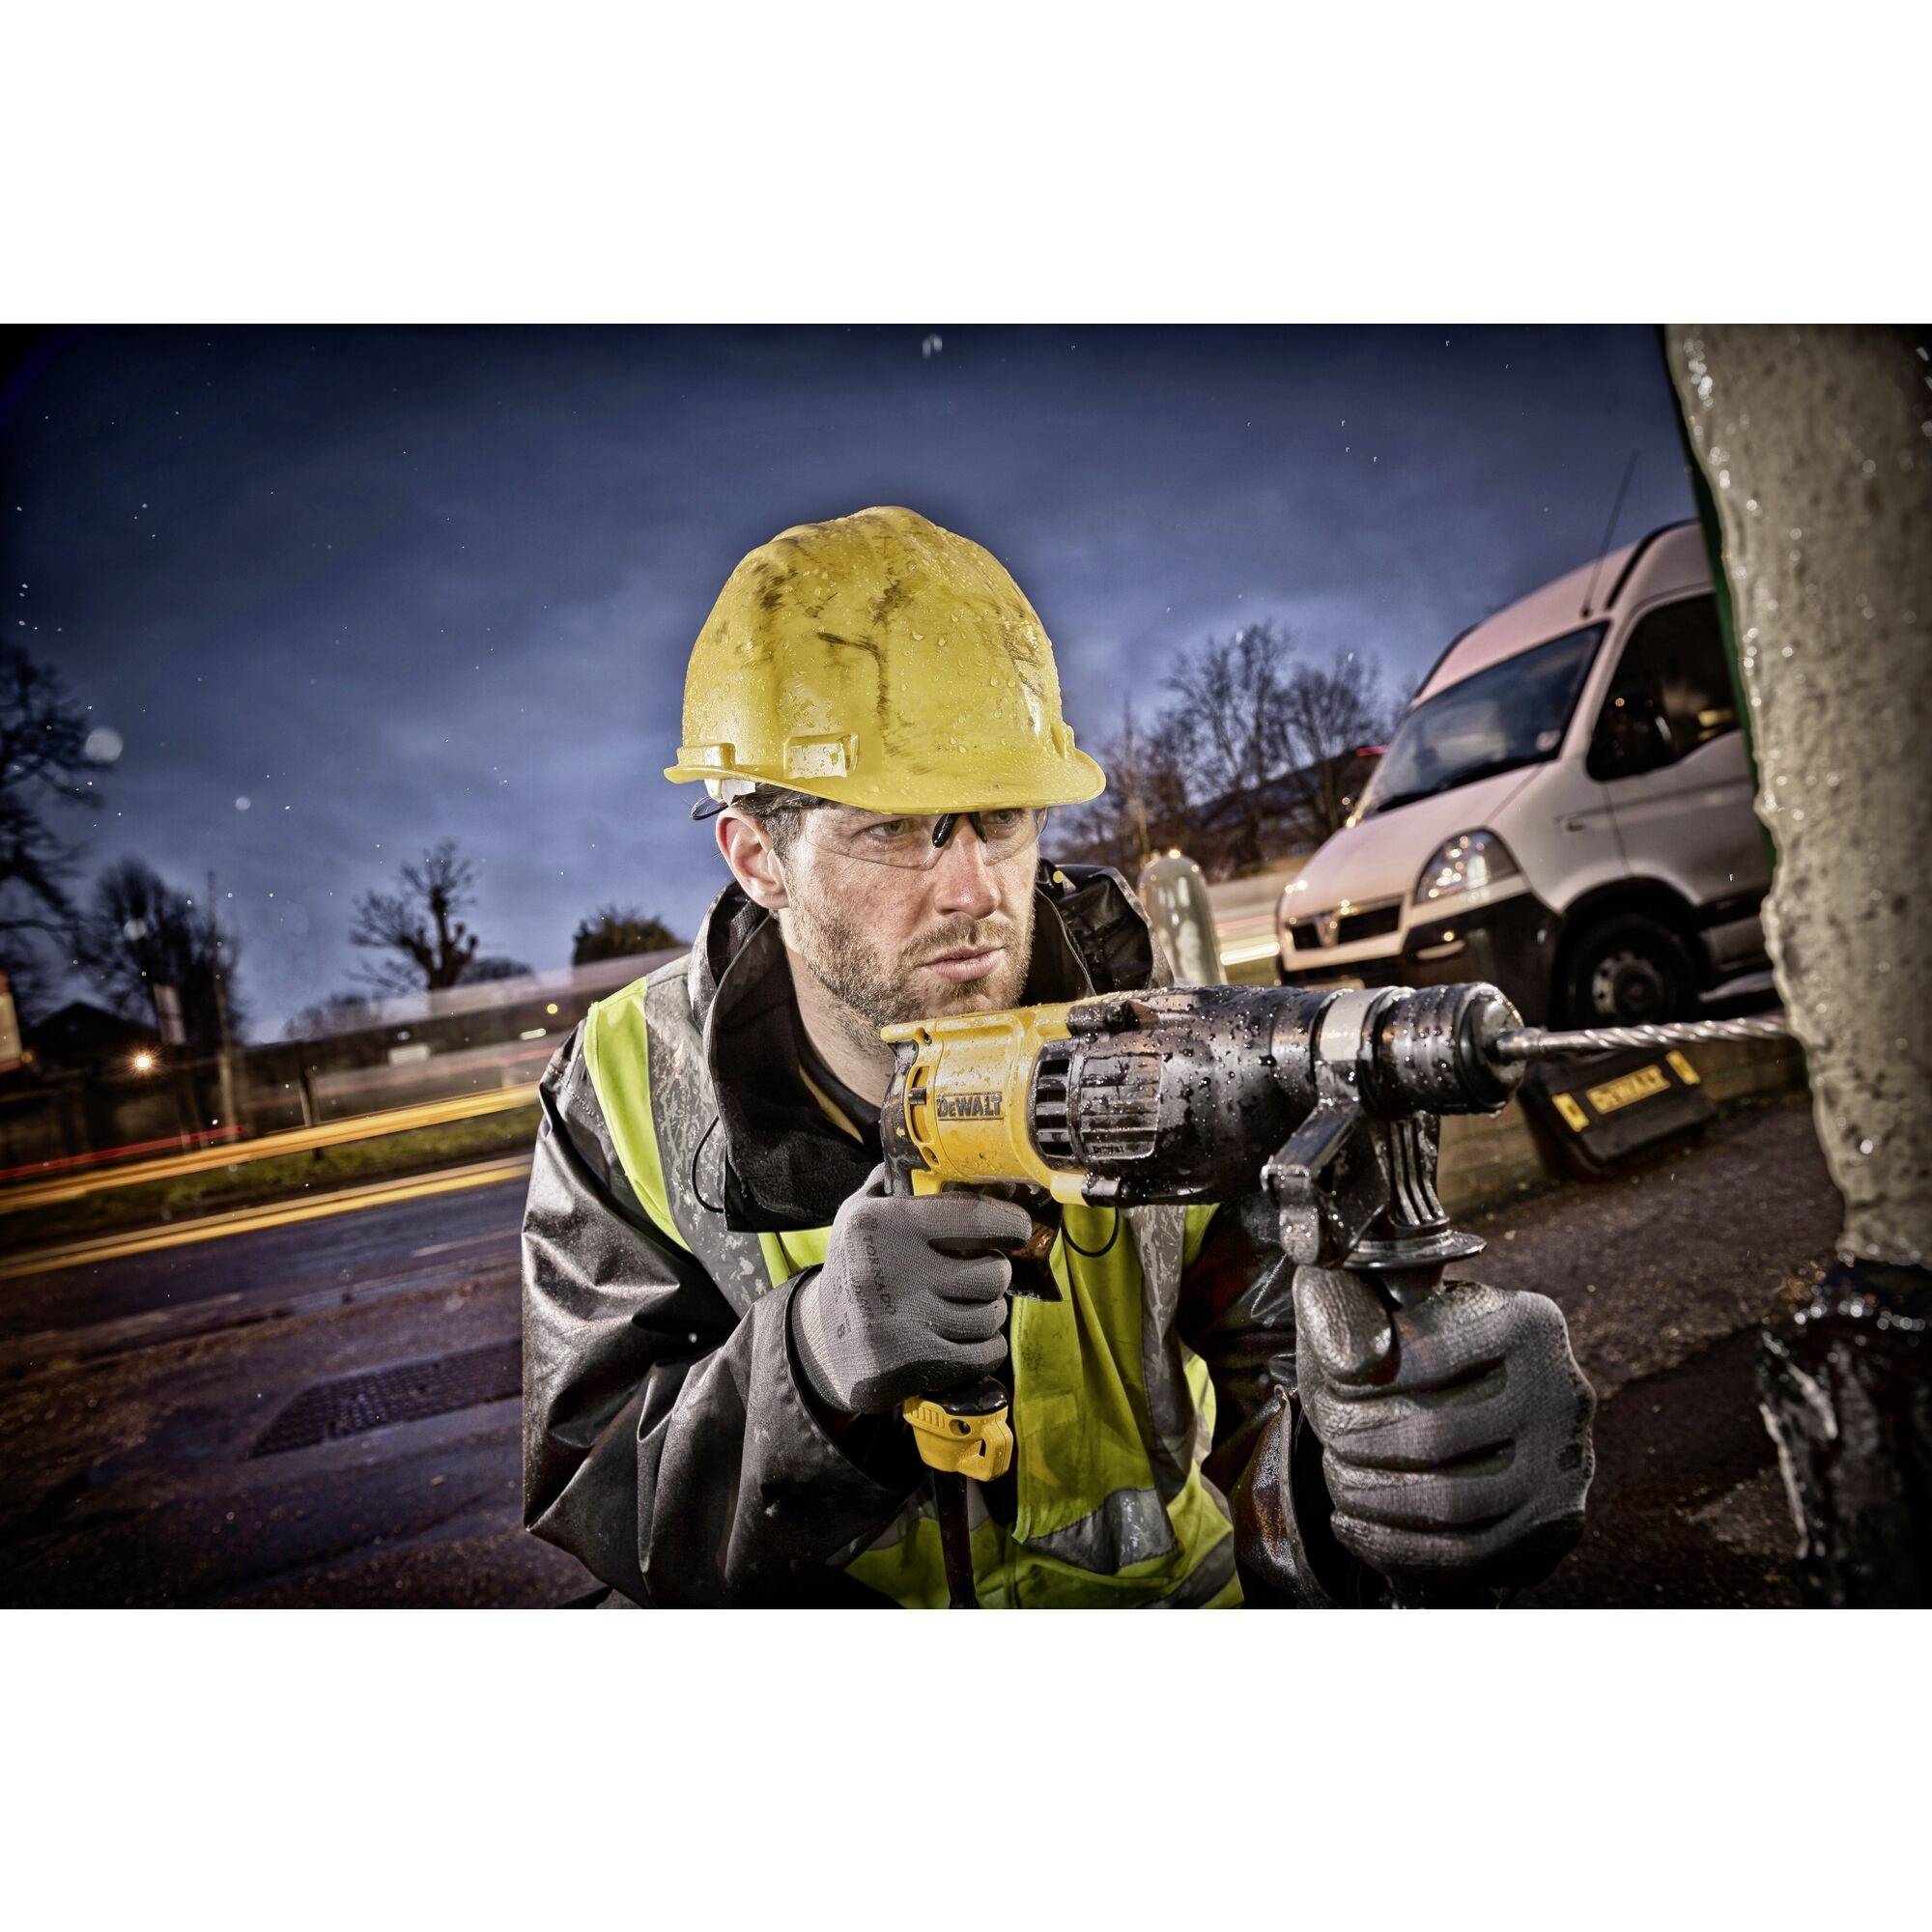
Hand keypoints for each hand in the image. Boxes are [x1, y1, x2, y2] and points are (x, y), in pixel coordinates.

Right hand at [789, 1166, 1030, 1415]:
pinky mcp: (911, 1364)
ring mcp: (901, 1323)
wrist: (822, 1340)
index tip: (1018, 1228)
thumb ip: (896, 1182)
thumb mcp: (859, 1213)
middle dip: (996, 1273)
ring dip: (990, 1311)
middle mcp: (892, 1272)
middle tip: (984, 1271)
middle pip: (991, 1273)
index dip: (1010, 1222)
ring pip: (991, 1316)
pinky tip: (971, 1337)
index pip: (973, 1216)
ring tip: (971, 1304)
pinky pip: (982, 1354)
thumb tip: (951, 1156)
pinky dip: (987, 1347)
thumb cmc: (856, 1266)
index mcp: (884, 1225)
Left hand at [1291, 1267, 1595, 1592]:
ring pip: (1452, 1503)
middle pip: (1437, 1436)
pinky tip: (1353, 1523)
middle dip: (1359, 1444)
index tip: (1325, 1386)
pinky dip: (1395, 1546)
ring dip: (1373, 1499)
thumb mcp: (1370, 1291)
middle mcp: (1564, 1390)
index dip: (1357, 1381)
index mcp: (1527, 1321)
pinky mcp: (1557, 1521)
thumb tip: (1351, 1365)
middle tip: (1327, 1438)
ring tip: (1338, 1478)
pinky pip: (1468, 1553)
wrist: (1471, 1388)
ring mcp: (1569, 1463)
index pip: (1424, 1356)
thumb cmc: (1403, 1333)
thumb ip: (1347, 1306)